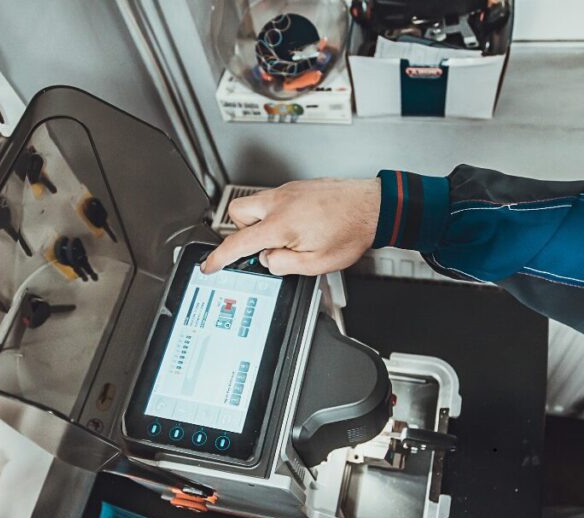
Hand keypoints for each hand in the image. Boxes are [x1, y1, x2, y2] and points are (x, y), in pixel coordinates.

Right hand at [201, 178, 380, 275]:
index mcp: (280, 224)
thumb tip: (268, 261)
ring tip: (289, 238)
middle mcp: (280, 202)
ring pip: (256, 204)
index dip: (220, 257)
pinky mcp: (298, 187)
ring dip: (263, 223)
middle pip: (237, 212)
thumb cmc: (351, 231)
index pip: (238, 242)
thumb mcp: (317, 264)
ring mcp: (289, 191)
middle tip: (264, 246)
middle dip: (242, 231)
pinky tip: (302, 226)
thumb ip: (284, 265)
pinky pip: (275, 200)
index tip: (210, 265)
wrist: (373, 207)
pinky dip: (279, 215)